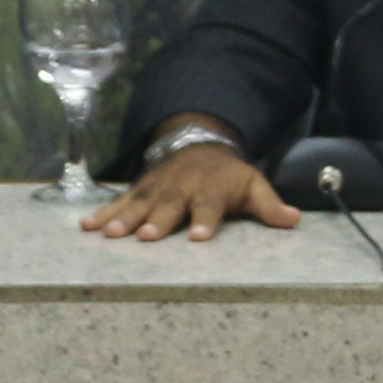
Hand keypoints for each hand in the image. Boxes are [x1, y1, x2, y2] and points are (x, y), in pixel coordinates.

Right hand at [85, 141, 293, 241]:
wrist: (199, 146)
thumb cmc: (228, 175)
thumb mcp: (253, 185)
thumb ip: (270, 206)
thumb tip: (295, 220)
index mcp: (210, 189)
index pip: (210, 206)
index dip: (206, 220)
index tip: (200, 237)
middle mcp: (181, 189)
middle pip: (168, 206)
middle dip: (157, 220)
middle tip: (144, 236)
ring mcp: (157, 189)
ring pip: (139, 204)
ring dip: (123, 218)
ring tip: (109, 235)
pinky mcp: (139, 190)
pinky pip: (119, 202)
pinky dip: (103, 213)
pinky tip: (87, 227)